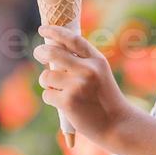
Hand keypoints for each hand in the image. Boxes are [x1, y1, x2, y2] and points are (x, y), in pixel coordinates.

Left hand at [34, 25, 134, 148]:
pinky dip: (51, 99)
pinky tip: (65, 105)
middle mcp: (88, 70)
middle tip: (38, 52)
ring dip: (47, 82)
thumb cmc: (105, 99)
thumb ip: (82, 61)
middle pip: (53, 53)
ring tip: (59, 91)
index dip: (55, 31)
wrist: (118, 125)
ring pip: (46, 76)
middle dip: (41, 51)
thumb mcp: (100, 74)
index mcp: (97, 60)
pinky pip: (47, 94)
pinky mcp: (68, 101)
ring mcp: (77, 86)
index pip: (73, 39)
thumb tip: (52, 50)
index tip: (42, 29)